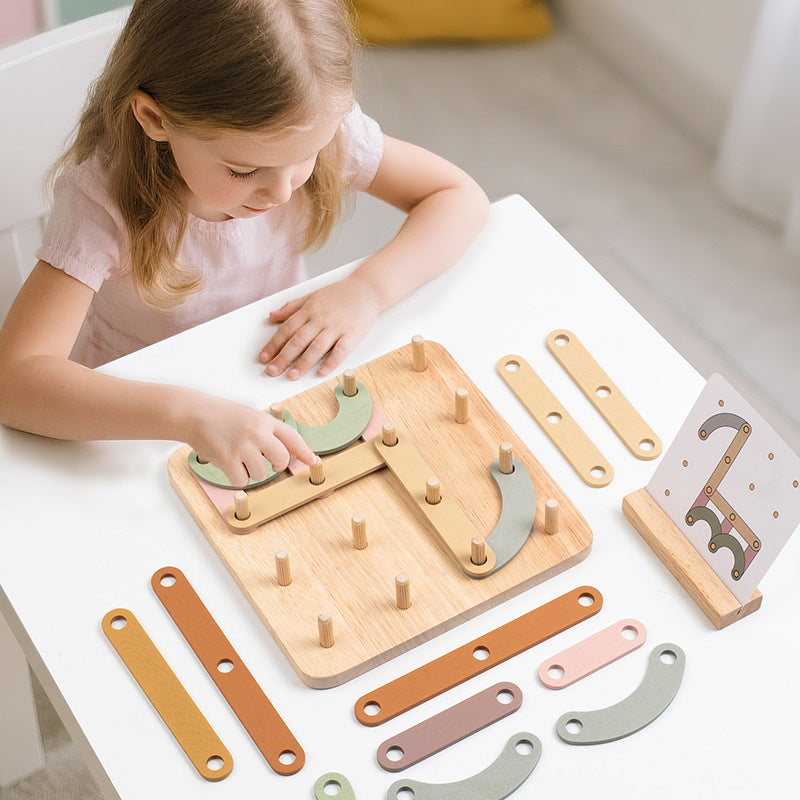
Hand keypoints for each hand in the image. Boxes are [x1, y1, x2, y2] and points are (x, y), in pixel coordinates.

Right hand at [185, 394, 315, 486]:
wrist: (194, 413)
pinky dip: (236, 477)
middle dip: (275, 465)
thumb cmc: (222, 415)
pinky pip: (242, 480)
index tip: (313, 461)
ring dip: (251, 471)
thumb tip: (289, 452)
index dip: (305, 452)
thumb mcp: (251, 416)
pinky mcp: (228, 460)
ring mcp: (243, 447)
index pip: (293, 438)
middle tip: (263, 460)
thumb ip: (269, 432)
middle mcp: (258, 433)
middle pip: (281, 460)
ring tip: (238, 457)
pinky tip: (228, 464)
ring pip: (262, 474)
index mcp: (265, 421)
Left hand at [260, 277, 380, 379]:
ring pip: (317, 347)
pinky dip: (331, 362)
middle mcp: (321, 319)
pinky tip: (322, 372)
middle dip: (283, 357)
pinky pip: (341, 350)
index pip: (287, 329)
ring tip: (292, 376)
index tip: (264, 358)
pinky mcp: (352, 335)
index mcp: (309, 310)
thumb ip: (292, 307)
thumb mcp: (312, 296)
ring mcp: (337, 327)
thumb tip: (273, 316)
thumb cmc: (340, 294)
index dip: (274, 344)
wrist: (367, 289)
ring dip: (303, 363)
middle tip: (272, 371)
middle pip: (298, 340)